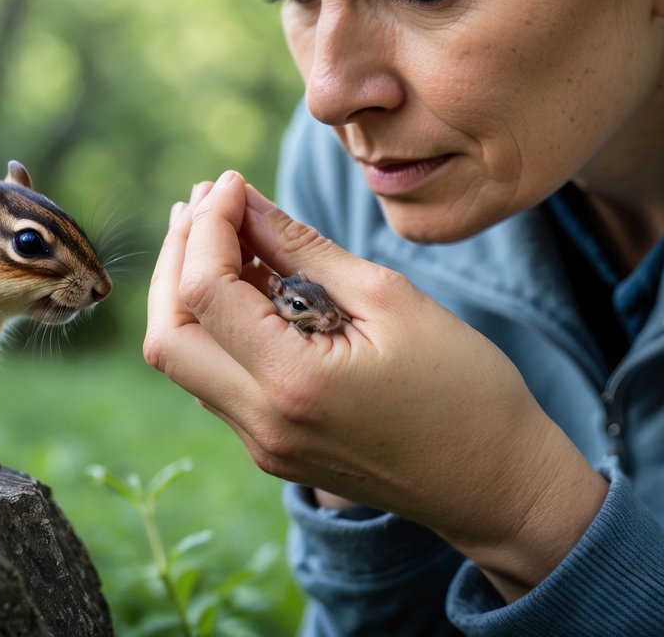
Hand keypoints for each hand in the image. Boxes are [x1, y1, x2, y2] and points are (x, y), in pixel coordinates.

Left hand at [144, 171, 606, 599]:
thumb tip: (242, 203)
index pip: (205, 290)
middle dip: (175, 258)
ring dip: (188, 291)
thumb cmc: (464, 387)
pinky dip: (216, 325)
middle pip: (167, 335)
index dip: (208, 225)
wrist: (496, 483)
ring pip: (184, 361)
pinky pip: (216, 381)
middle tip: (203, 203)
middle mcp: (261, 423)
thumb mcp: (389, 297)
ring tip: (220, 232)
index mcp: (293, 384)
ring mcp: (261, 444)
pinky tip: (246, 282)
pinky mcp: (270, 448)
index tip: (230, 181)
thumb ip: (303, 249)